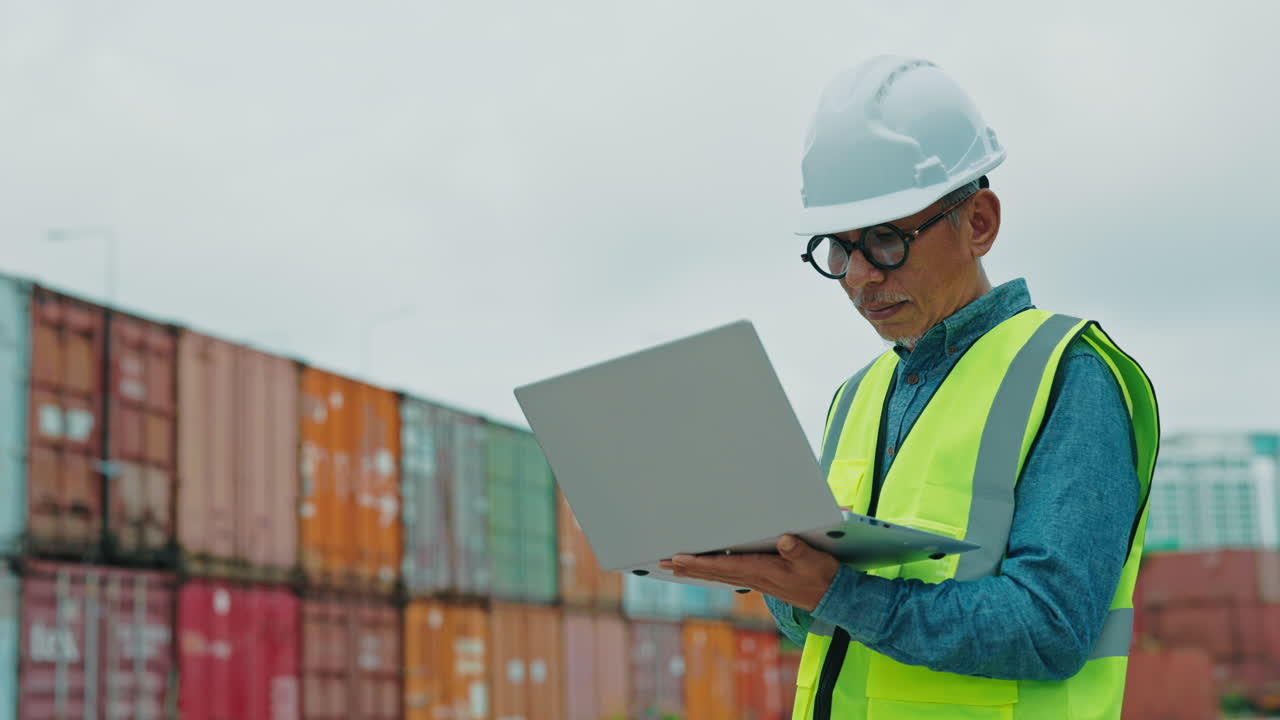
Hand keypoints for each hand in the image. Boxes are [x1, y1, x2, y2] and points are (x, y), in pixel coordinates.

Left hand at [657, 534, 839, 611]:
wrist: (831, 597)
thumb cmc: (821, 575)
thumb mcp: (812, 559)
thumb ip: (797, 549)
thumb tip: (784, 540)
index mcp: (761, 570)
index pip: (723, 565)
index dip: (699, 562)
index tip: (677, 559)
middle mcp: (753, 577)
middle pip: (712, 572)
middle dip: (686, 567)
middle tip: (660, 562)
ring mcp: (755, 580)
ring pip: (717, 574)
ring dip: (695, 570)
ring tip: (673, 566)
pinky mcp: (760, 579)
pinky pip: (728, 575)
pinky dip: (711, 571)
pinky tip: (704, 570)